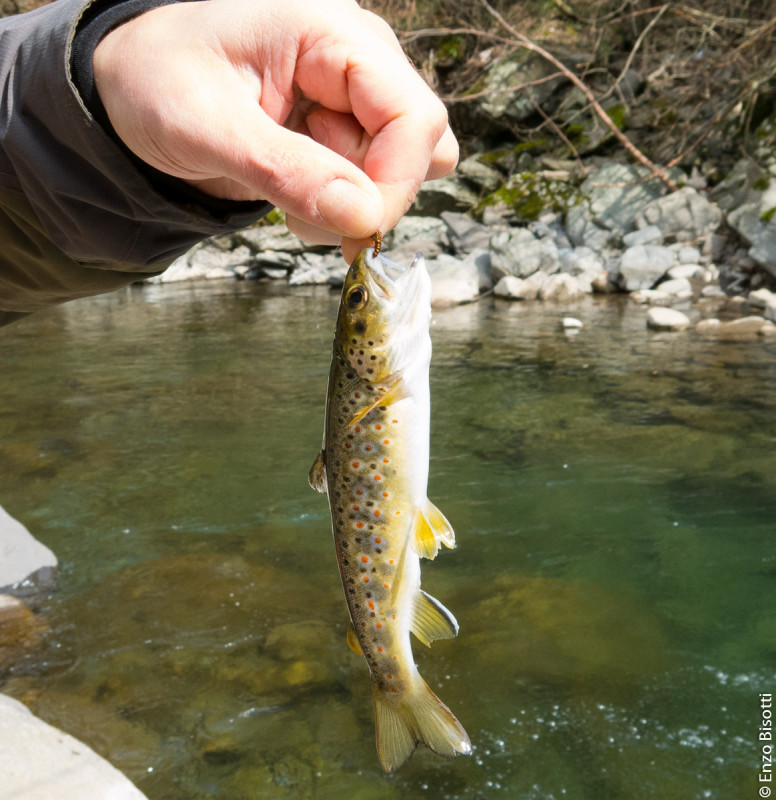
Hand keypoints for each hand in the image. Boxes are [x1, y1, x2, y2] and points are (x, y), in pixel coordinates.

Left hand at [93, 0, 457, 261]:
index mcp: (330, 32)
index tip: (354, 233)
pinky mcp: (348, 127)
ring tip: (288, 190)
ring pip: (407, 168)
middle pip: (420, 146)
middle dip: (369, 197)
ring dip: (357, 203)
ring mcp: (358, 94)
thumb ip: (284, 171)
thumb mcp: (205, 127)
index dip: (395, 184)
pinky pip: (379, 180)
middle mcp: (359, 56)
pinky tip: (297, 189)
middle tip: (299, 209)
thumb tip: (365, 219)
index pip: (413, 116)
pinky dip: (345, 203)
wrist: (136, 85)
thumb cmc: (157, 82)